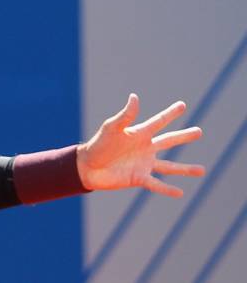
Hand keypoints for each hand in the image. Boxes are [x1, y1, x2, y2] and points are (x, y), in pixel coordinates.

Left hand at [77, 94, 204, 197]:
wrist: (86, 167)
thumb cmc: (98, 145)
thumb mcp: (111, 128)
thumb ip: (125, 116)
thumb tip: (134, 97)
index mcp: (139, 134)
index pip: (159, 122)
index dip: (170, 114)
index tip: (182, 105)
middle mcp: (144, 148)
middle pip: (169, 141)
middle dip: (183, 136)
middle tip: (199, 132)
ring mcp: (143, 164)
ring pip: (169, 166)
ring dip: (185, 169)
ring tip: (202, 170)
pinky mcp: (139, 178)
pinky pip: (156, 184)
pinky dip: (168, 189)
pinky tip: (181, 192)